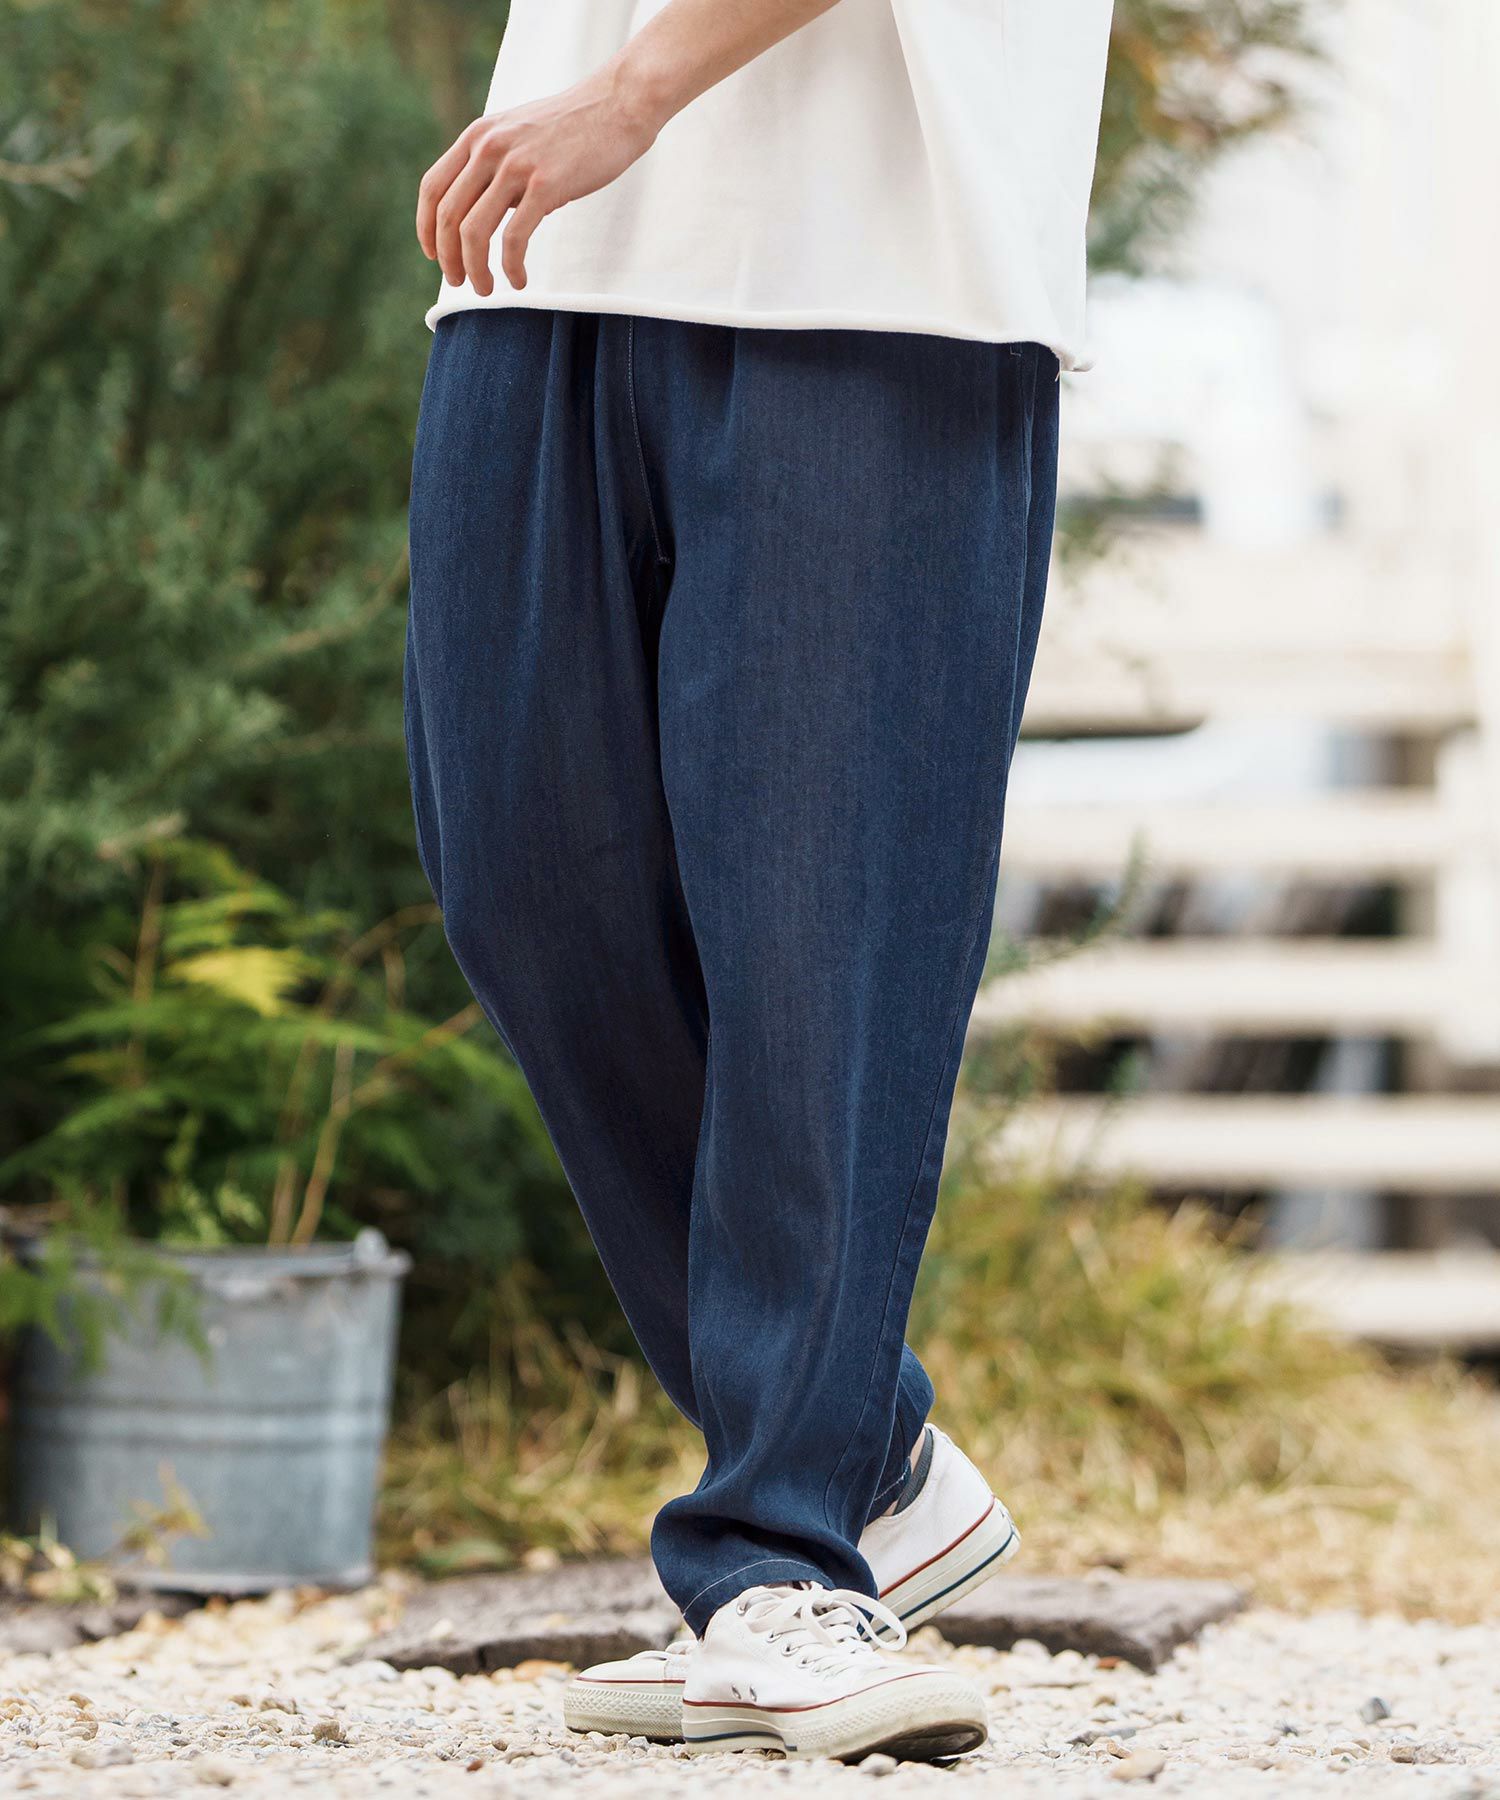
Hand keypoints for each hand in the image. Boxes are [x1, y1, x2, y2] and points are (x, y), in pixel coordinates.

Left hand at [416, 72, 661, 295]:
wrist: (619, 103)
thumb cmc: (575, 126)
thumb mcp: (520, 134)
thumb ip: (497, 166)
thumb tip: (488, 211)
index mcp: (478, 136)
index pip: (433, 188)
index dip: (426, 228)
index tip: (434, 255)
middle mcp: (489, 148)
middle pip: (448, 216)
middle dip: (449, 259)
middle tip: (459, 282)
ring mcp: (516, 166)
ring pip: (473, 232)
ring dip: (475, 270)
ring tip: (485, 289)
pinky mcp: (545, 185)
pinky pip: (514, 239)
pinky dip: (511, 267)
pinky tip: (518, 280)